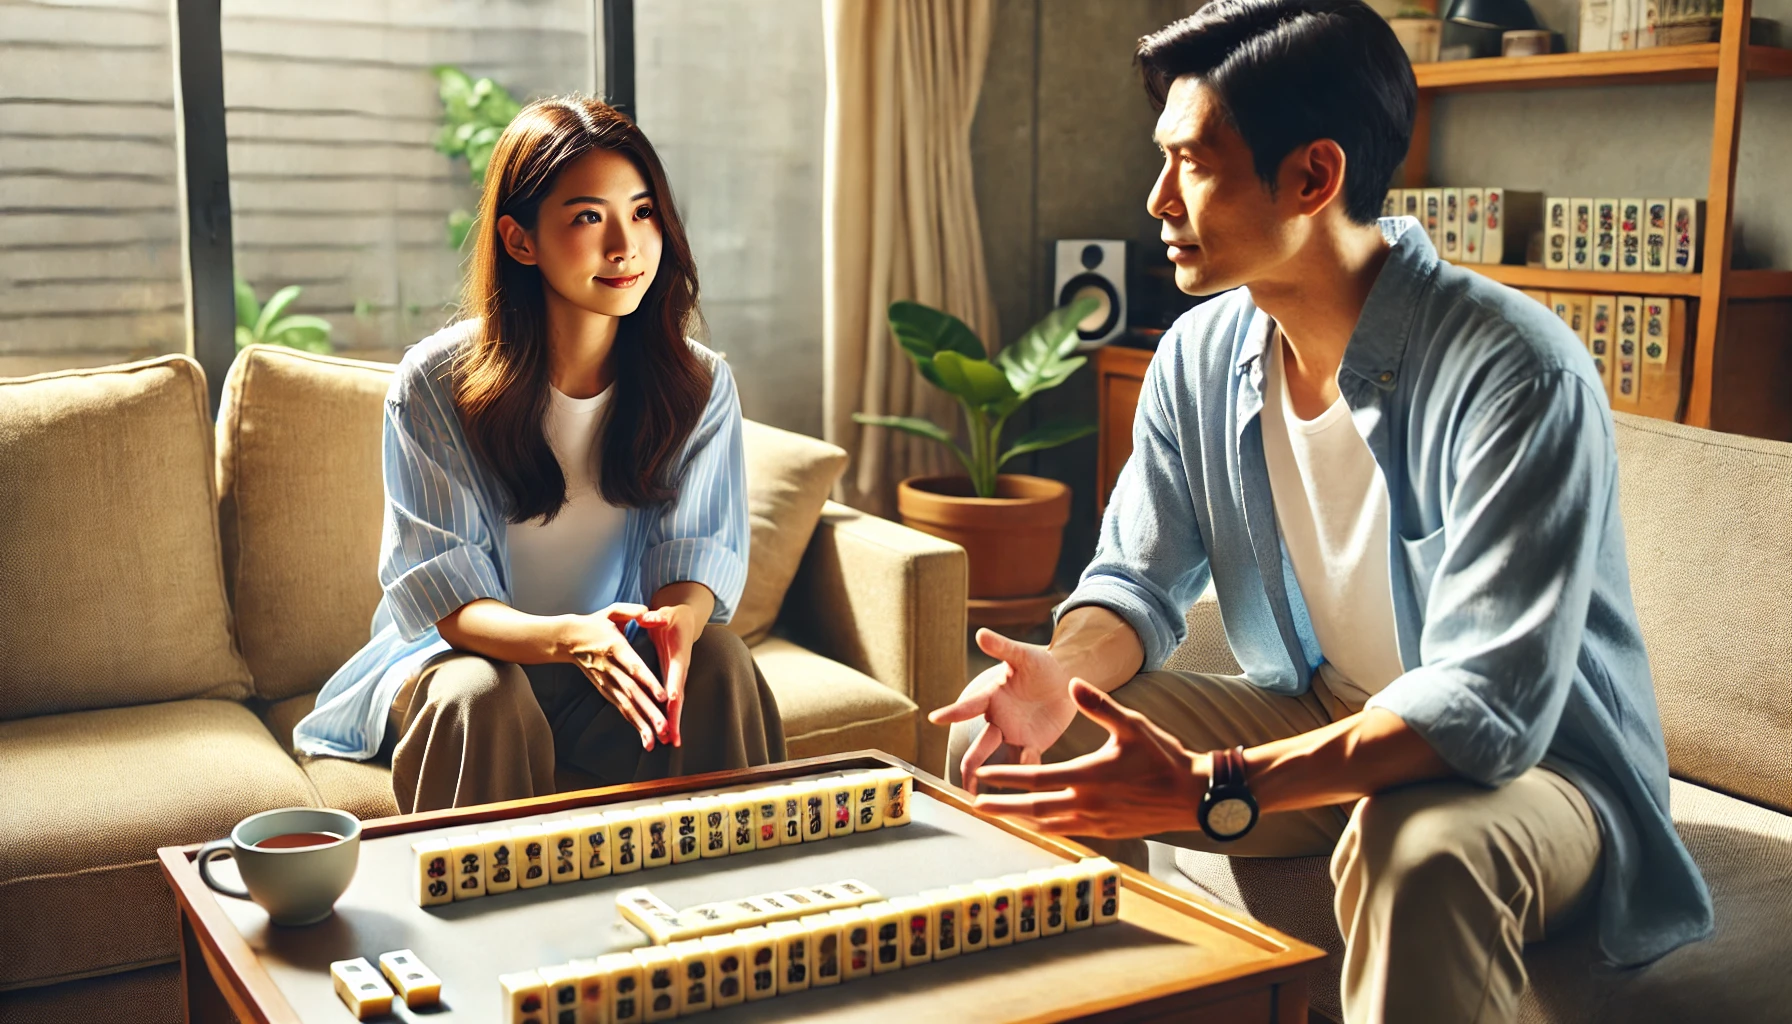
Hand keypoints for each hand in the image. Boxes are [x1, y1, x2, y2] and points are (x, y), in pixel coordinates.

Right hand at [565, 603, 666, 749]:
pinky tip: (645, 737)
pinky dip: (633, 723)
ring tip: (656, 740)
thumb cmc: (594, 624)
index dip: (648, 681)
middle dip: (649, 712)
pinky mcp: (604, 690)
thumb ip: (631, 611)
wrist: (566, 640)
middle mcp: (610, 669)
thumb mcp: (611, 611)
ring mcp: (606, 682)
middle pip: (632, 693)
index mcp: (615, 648)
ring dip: (642, 724)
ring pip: (626, 705)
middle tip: (665, 727)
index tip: (662, 696)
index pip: (634, 667)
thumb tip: (649, 612)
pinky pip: (621, 708)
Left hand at [638, 603, 700, 746]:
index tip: (671, 702)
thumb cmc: (672, 618)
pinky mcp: (671, 682)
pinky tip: (665, 734)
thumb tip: (650, 617)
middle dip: (675, 716)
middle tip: (673, 736)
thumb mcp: (666, 613)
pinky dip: (669, 718)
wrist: (685, 621)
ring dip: (673, 722)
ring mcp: (676, 677)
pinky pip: (670, 703)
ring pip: (676, 703)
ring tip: (671, 742)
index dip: (674, 687)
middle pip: (679, 695)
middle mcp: (679, 669)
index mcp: (677, 654)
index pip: (675, 673)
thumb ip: (657, 617)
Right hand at [928, 629, 1081, 795]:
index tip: (935, 718)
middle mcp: (999, 720)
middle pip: (981, 745)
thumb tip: (980, 633)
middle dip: (971, 763)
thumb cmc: (1040, 663)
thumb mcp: (1022, 655)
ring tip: (982, 798)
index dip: (953, 712)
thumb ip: (1002, 647)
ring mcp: (1015, 734)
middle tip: (963, 780)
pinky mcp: (1034, 743)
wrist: (1065, 677)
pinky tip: (1022, 794)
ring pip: (999, 760)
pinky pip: (1026, 762)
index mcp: (992, 698)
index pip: (969, 707)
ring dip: (992, 777)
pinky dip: (1023, 775)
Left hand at [971, 679, 1208, 837]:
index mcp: (1088, 775)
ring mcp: (1096, 821)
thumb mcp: (1132, 724)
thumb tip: (1073, 683)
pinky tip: (1039, 824)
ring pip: (1049, 823)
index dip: (1006, 777)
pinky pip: (1068, 831)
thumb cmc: (1164, 757)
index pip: (1036, 778)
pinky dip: (1047, 828)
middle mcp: (1087, 803)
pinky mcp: (1107, 832)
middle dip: (1003, 806)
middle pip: (1034, 808)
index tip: (984, 776)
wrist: (1192, 795)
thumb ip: (1100, 706)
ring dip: (1021, 820)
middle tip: (976, 805)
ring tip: (1000, 816)